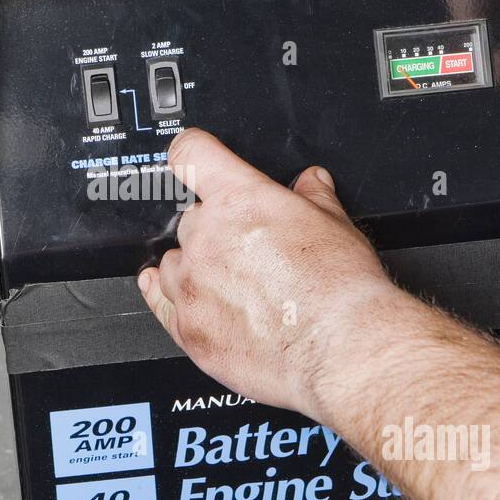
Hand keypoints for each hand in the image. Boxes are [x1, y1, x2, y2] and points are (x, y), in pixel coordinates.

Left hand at [137, 128, 398, 422]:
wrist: (341, 347)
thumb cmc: (340, 289)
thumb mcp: (337, 224)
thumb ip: (315, 197)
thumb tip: (311, 183)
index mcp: (239, 200)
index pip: (191, 155)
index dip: (193, 153)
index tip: (195, 160)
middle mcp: (207, 237)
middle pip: (189, 218)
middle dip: (214, 229)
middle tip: (246, 251)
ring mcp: (192, 284)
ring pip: (173, 261)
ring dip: (193, 267)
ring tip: (230, 285)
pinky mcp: (187, 327)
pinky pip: (159, 302)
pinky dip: (166, 296)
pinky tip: (177, 296)